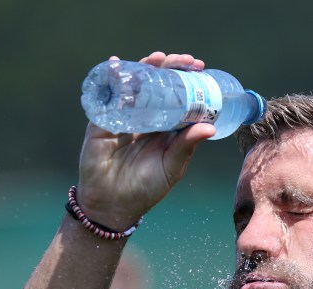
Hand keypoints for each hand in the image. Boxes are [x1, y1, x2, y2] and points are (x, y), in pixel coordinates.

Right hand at [76, 52, 216, 227]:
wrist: (113, 205)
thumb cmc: (145, 189)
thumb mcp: (171, 168)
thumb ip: (187, 147)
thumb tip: (210, 127)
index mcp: (164, 127)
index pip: (177, 96)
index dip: (186, 80)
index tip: (199, 68)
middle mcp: (145, 117)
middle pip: (157, 85)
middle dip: (170, 68)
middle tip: (185, 61)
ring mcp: (123, 116)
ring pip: (134, 85)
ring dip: (144, 68)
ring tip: (158, 59)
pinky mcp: (102, 121)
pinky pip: (106, 96)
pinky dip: (111, 78)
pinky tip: (116, 64)